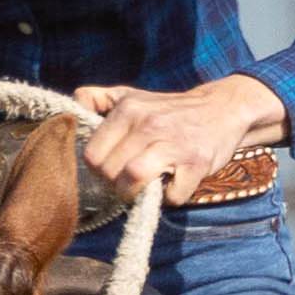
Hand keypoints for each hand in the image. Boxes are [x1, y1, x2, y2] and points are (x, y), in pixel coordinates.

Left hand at [70, 76, 280, 196]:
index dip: (98, 169)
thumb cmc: (169, 109)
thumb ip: (97, 99)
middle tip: (129, 180)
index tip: (112, 169)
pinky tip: (174, 184)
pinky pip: (171, 196)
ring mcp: (173, 144)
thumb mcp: (131, 95)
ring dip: (134, 194)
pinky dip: (170, 198)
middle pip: (109, 172)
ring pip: (132, 180)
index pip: (92, 155)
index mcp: (128, 109)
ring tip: (143, 188)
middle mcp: (148, 124)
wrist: (222, 108)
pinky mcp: (196, 164)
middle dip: (115, 184)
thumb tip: (72, 107)